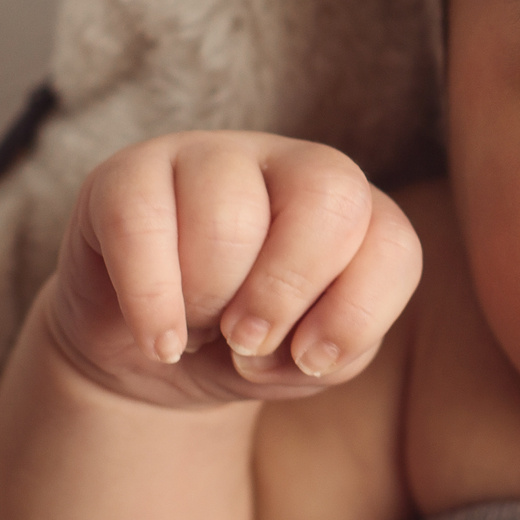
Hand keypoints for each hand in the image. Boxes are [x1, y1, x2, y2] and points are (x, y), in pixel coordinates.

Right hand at [40, 133, 421, 407]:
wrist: (148, 355)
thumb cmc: (245, 350)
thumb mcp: (306, 363)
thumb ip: (336, 351)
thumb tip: (303, 344)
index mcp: (351, 208)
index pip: (391, 242)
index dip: (355, 316)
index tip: (309, 358)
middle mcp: (290, 164)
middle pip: (330, 197)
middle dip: (286, 292)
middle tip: (247, 339)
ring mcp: (209, 156)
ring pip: (230, 218)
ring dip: (209, 301)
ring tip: (197, 326)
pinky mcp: (128, 174)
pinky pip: (142, 222)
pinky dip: (152, 301)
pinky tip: (160, 339)